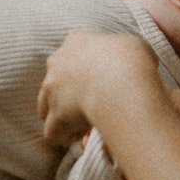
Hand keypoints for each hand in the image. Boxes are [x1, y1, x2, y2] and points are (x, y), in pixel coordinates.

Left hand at [37, 31, 159, 146]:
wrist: (121, 83)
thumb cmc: (131, 60)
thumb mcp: (134, 44)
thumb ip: (126, 50)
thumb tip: (133, 59)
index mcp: (76, 41)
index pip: (72, 51)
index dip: (82, 67)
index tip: (96, 80)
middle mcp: (58, 62)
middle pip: (54, 79)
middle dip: (66, 93)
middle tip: (87, 103)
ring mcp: (52, 89)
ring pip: (45, 105)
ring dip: (60, 115)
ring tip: (80, 124)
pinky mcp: (55, 115)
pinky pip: (52, 131)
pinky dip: (63, 136)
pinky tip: (78, 138)